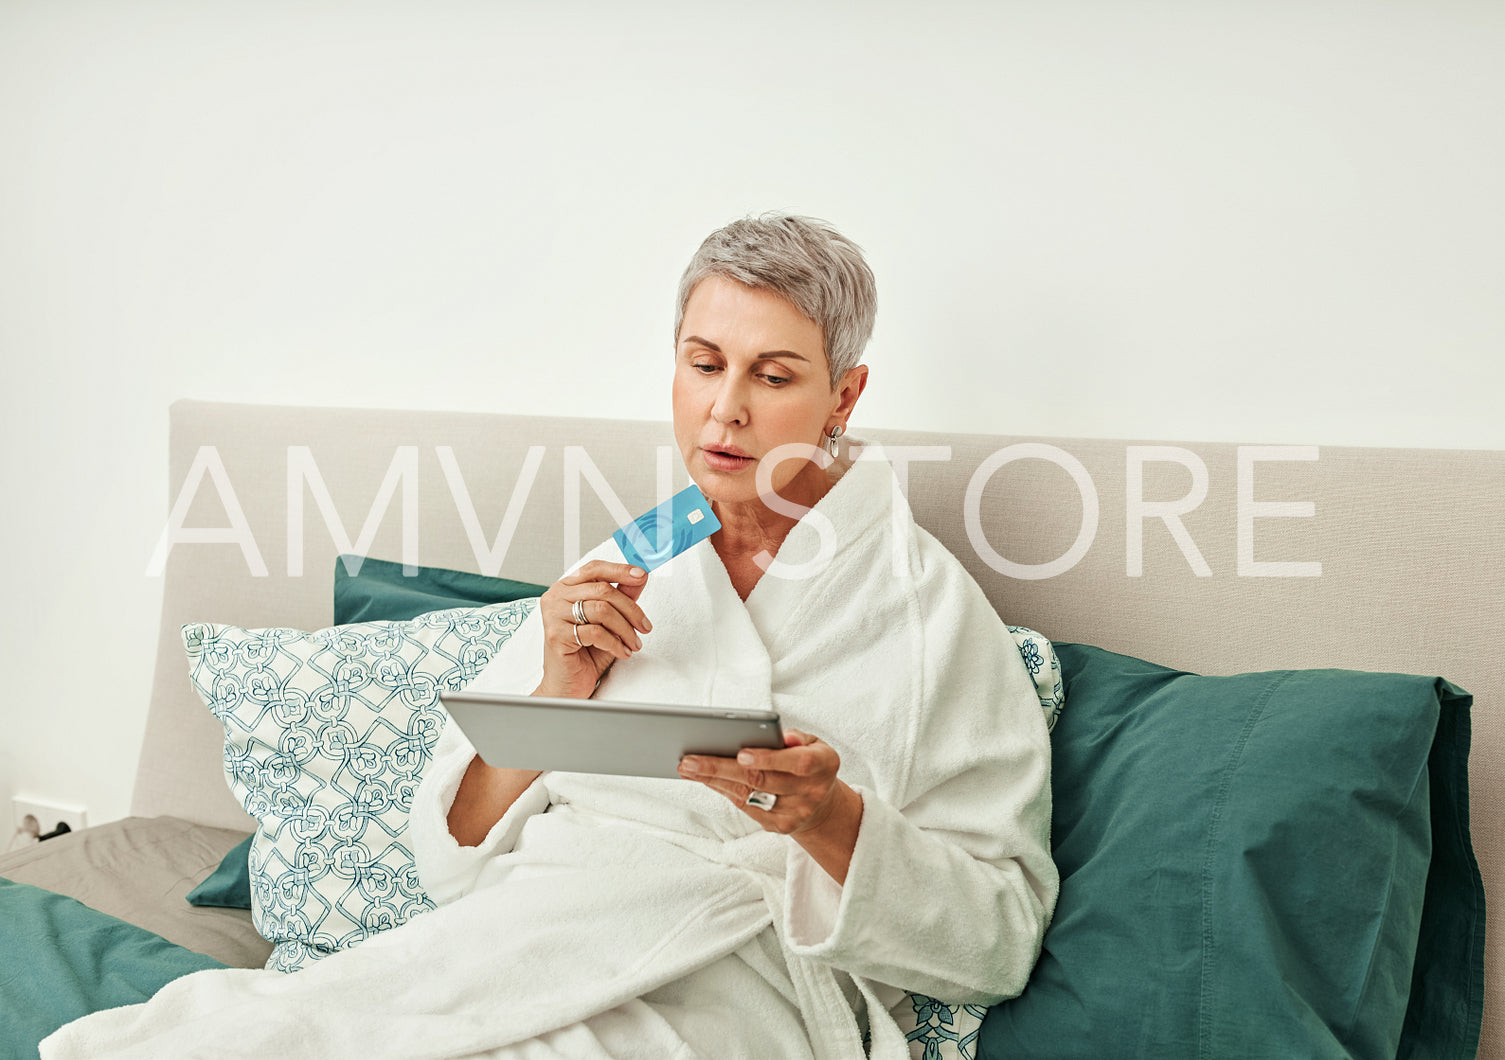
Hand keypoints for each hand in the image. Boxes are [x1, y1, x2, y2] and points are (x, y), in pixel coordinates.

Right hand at [535, 561, 651, 699]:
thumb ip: (622, 596)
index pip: (594, 569)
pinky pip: (596, 632)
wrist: (568, 684)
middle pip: (603, 590)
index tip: (641, 575)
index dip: (620, 570)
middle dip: (631, 609)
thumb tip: (640, 576)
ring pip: (602, 610)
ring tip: (633, 643)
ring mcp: (553, 615)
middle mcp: (556, 597)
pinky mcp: (556, 635)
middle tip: (644, 626)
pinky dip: (615, 643)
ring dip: (625, 629)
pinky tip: (621, 651)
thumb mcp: (609, 621)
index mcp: (566, 587)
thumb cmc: (585, 653)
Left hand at [678, 729, 847, 837]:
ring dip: (714, 780)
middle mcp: (812, 792)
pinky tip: (702, 778)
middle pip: (762, 781)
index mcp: (824, 764)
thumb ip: (798, 737)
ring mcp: (796, 813)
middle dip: (722, 769)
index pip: (797, 763)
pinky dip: (722, 790)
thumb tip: (781, 735)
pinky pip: (745, 807)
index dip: (769, 759)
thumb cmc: (810, 763)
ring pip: (748, 796)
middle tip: (690, 760)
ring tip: (687, 767)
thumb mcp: (814, 743)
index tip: (741, 753)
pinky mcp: (780, 826)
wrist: (822, 805)